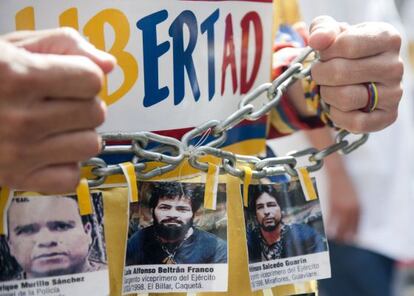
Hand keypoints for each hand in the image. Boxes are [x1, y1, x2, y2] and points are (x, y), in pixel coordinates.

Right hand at [0, 28, 115, 192]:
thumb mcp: (13, 46)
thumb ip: (63, 44)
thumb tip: (107, 64)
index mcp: (18, 76)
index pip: (92, 80)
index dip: (84, 75)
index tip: (71, 76)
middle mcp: (20, 118)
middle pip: (96, 112)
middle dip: (84, 103)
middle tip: (60, 102)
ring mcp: (19, 153)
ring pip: (90, 145)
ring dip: (79, 134)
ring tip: (56, 126)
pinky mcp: (17, 179)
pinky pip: (71, 178)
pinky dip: (66, 166)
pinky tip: (49, 151)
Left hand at [309, 16, 402, 132]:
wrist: (350, 76)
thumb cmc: (340, 51)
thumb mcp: (331, 33)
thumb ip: (323, 30)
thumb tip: (318, 41)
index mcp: (387, 38)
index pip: (347, 45)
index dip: (325, 53)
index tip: (324, 54)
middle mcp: (395, 66)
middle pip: (340, 72)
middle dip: (320, 74)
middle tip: (321, 73)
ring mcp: (394, 93)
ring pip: (345, 98)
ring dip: (327, 94)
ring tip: (330, 88)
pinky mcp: (388, 116)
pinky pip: (355, 123)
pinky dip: (337, 115)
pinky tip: (338, 106)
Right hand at [326, 169, 359, 242]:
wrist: (338, 173)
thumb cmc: (345, 184)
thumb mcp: (353, 198)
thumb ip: (354, 209)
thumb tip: (350, 220)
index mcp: (358, 207)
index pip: (357, 225)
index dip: (354, 234)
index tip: (351, 239)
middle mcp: (351, 209)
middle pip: (349, 228)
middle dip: (346, 237)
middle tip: (342, 242)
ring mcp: (341, 208)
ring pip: (339, 226)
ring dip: (337, 234)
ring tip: (334, 239)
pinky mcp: (332, 205)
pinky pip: (331, 220)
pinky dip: (329, 227)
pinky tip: (327, 232)